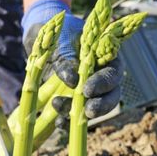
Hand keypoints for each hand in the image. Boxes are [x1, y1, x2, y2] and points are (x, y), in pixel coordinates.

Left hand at [22, 0, 122, 122]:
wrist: (44, 36)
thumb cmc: (59, 33)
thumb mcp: (63, 39)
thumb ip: (69, 57)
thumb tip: (72, 81)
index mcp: (106, 58)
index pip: (112, 74)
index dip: (103, 83)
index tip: (86, 89)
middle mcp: (101, 77)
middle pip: (110, 96)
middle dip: (100, 105)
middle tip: (88, 110)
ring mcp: (87, 91)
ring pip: (93, 108)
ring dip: (78, 112)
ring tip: (58, 106)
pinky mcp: (73, 100)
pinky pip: (75, 115)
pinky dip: (68, 121)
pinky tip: (59, 122)